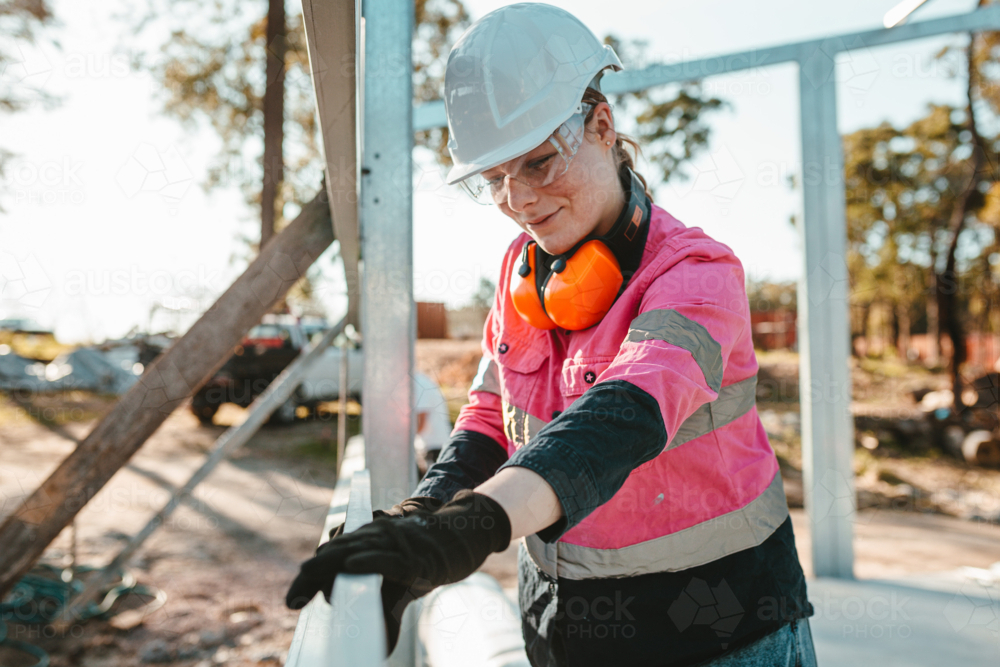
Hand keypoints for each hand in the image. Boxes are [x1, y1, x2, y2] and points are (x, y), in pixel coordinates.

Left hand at [286, 490, 510, 653]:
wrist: (461, 538)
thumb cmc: (424, 563)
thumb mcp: (399, 585)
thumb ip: (385, 612)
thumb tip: (380, 648)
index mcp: (365, 546)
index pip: (330, 560)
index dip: (309, 579)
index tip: (292, 602)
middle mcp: (374, 540)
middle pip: (335, 555)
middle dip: (311, 577)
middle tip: (291, 600)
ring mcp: (393, 544)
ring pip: (356, 552)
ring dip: (330, 565)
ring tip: (307, 575)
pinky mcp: (413, 556)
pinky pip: (387, 559)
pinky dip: (368, 561)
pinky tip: (350, 566)